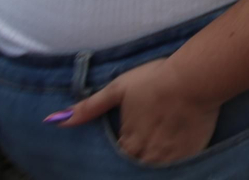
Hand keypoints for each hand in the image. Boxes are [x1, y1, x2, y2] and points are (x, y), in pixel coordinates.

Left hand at [59, 57, 217, 164]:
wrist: (195, 79)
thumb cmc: (155, 81)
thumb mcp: (118, 88)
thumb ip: (88, 108)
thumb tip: (53, 121)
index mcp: (127, 140)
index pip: (117, 156)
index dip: (121, 151)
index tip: (127, 143)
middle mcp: (145, 153)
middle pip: (135, 165)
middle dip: (136, 159)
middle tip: (141, 148)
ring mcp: (168, 157)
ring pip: (153, 169)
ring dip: (151, 162)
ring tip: (156, 152)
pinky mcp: (189, 155)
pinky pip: (176, 169)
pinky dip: (172, 166)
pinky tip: (173, 158)